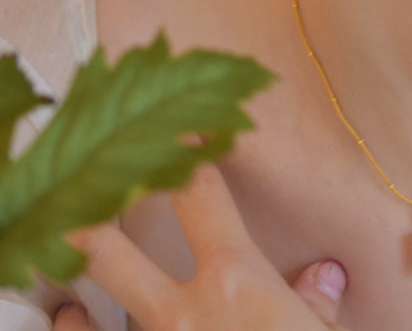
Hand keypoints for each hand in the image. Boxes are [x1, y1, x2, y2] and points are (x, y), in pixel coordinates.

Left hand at [53, 163, 347, 330]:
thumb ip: (314, 303)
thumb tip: (324, 277)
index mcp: (234, 278)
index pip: (201, 192)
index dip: (186, 149)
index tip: (178, 124)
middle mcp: (180, 310)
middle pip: (109, 243)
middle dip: (89, 207)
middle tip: (85, 177)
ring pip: (81, 304)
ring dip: (69, 271)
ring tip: (63, 243)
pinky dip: (68, 329)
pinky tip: (65, 316)